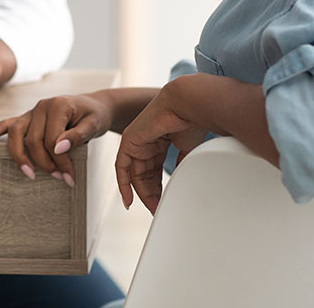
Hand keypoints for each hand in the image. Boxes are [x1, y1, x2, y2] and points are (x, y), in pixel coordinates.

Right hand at [0, 93, 114, 185]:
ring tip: (29, 173)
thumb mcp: (94, 125)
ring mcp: (31, 112)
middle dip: (45, 163)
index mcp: (58, 105)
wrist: (93, 107)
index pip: (52, 139)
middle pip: (33, 139)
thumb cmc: (94, 116)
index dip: (60, 160)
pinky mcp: (26, 118)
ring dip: (21, 156)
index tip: (69, 176)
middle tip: (59, 178)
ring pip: (16, 134)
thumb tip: (58, 148)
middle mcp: (41, 106)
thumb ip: (77, 136)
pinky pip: (6, 124)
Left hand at [114, 82, 207, 212]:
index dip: (158, 187)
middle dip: (151, 193)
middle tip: (157, 209)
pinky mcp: (129, 141)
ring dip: (142, 193)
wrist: (186, 104)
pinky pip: (122, 167)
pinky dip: (124, 184)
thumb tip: (186, 180)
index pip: (155, 169)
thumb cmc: (191, 120)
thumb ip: (182, 163)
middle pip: (144, 173)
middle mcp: (147, 141)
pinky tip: (128, 200)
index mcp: (161, 140)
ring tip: (152, 208)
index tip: (162, 201)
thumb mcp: (188, 148)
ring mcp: (136, 141)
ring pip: (134, 173)